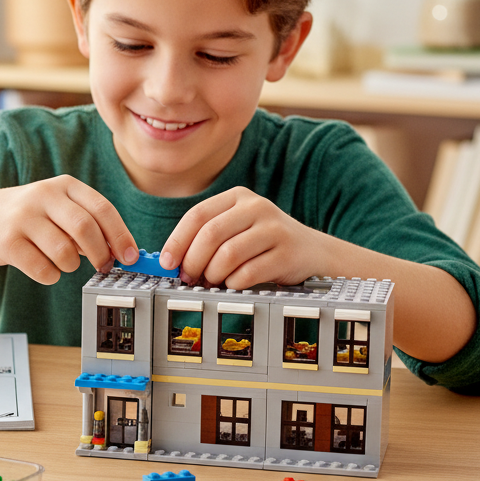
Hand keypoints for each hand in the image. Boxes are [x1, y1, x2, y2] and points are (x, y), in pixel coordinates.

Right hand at [0, 176, 137, 284]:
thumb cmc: (28, 216)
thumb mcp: (57, 208)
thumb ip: (87, 224)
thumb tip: (121, 251)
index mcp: (63, 185)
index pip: (102, 209)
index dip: (121, 236)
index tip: (131, 257)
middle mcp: (43, 196)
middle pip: (85, 228)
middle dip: (101, 254)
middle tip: (103, 266)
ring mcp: (23, 217)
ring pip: (64, 252)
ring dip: (71, 266)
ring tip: (64, 262)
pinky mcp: (7, 241)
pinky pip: (42, 269)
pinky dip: (50, 275)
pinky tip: (44, 268)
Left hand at [159, 187, 326, 287]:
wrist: (312, 251)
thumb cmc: (264, 242)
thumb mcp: (236, 227)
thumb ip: (207, 237)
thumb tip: (172, 261)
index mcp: (238, 196)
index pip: (197, 215)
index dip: (177, 241)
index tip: (167, 262)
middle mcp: (257, 207)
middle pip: (210, 235)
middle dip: (193, 261)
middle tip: (189, 277)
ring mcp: (274, 229)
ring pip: (227, 255)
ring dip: (213, 275)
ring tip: (213, 281)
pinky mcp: (286, 254)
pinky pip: (248, 274)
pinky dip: (233, 283)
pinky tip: (233, 284)